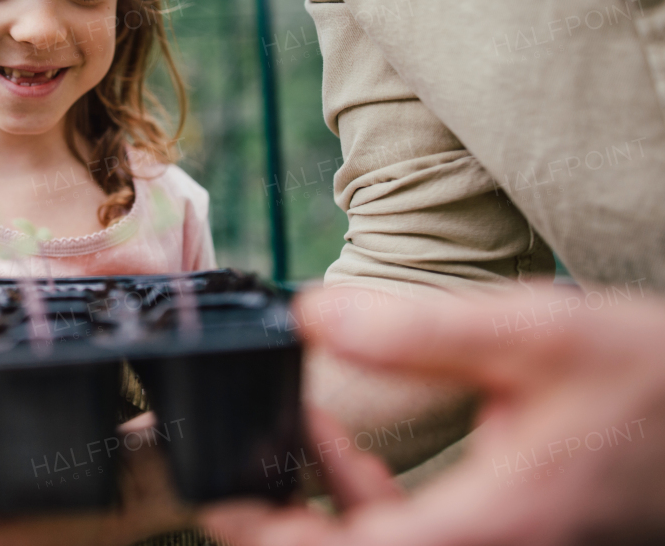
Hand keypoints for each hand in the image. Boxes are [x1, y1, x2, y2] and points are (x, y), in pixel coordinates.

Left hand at [203, 286, 664, 545]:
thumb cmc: (655, 377)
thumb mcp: (534, 334)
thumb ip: (417, 332)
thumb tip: (312, 316)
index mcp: (504, 520)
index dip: (278, 539)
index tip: (218, 507)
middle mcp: (504, 544)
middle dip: (287, 524)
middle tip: (227, 476)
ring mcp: (511, 539)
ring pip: (390, 542)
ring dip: (324, 498)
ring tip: (284, 429)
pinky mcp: (515, 526)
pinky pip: (422, 528)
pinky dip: (367, 492)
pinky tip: (345, 445)